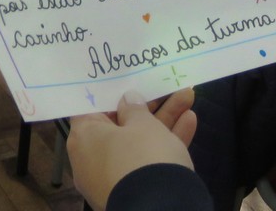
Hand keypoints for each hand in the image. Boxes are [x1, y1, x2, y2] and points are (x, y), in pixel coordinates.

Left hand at [68, 89, 196, 210]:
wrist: (160, 209)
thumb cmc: (141, 156)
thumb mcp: (142, 125)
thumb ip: (135, 108)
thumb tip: (127, 100)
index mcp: (84, 139)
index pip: (90, 109)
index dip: (108, 92)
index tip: (122, 78)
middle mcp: (93, 159)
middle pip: (120, 124)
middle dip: (148, 105)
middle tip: (164, 85)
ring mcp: (114, 176)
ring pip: (139, 141)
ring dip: (164, 119)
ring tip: (188, 96)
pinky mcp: (134, 189)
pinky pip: (147, 161)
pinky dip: (167, 143)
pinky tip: (190, 121)